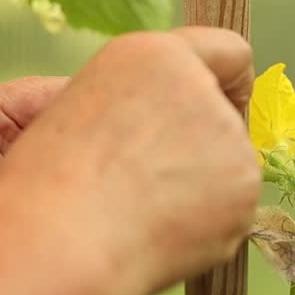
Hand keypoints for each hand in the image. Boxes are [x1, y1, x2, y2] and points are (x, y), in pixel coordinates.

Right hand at [0, 27, 260, 294]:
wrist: (61, 243)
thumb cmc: (49, 185)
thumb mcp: (81, 112)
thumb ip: (140, 108)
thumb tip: (172, 137)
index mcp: (153, 55)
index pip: (226, 51)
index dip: (227, 80)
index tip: (228, 98)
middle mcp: (199, 86)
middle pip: (225, 119)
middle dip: (200, 151)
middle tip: (146, 187)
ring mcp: (229, 137)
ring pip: (230, 169)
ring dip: (202, 193)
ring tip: (141, 215)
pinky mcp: (244, 187)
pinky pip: (232, 212)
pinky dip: (206, 229)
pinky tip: (160, 236)